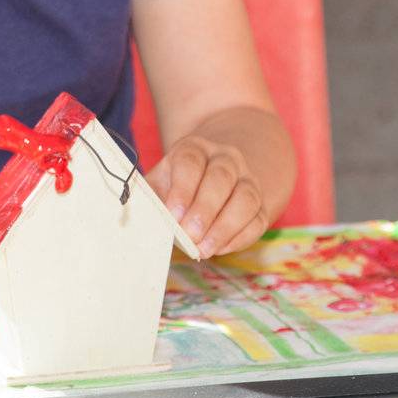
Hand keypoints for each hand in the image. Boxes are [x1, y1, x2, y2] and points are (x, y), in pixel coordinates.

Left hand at [146, 134, 267, 258]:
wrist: (212, 173)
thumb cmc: (177, 183)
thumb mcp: (161, 181)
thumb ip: (151, 197)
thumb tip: (137, 219)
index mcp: (195, 148)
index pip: (191, 162)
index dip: (182, 189)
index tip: (173, 214)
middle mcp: (225, 159)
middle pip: (221, 178)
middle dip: (205, 209)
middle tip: (190, 235)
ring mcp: (247, 180)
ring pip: (246, 199)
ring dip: (225, 227)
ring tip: (204, 248)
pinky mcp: (260, 205)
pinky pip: (258, 220)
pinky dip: (240, 238)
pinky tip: (220, 249)